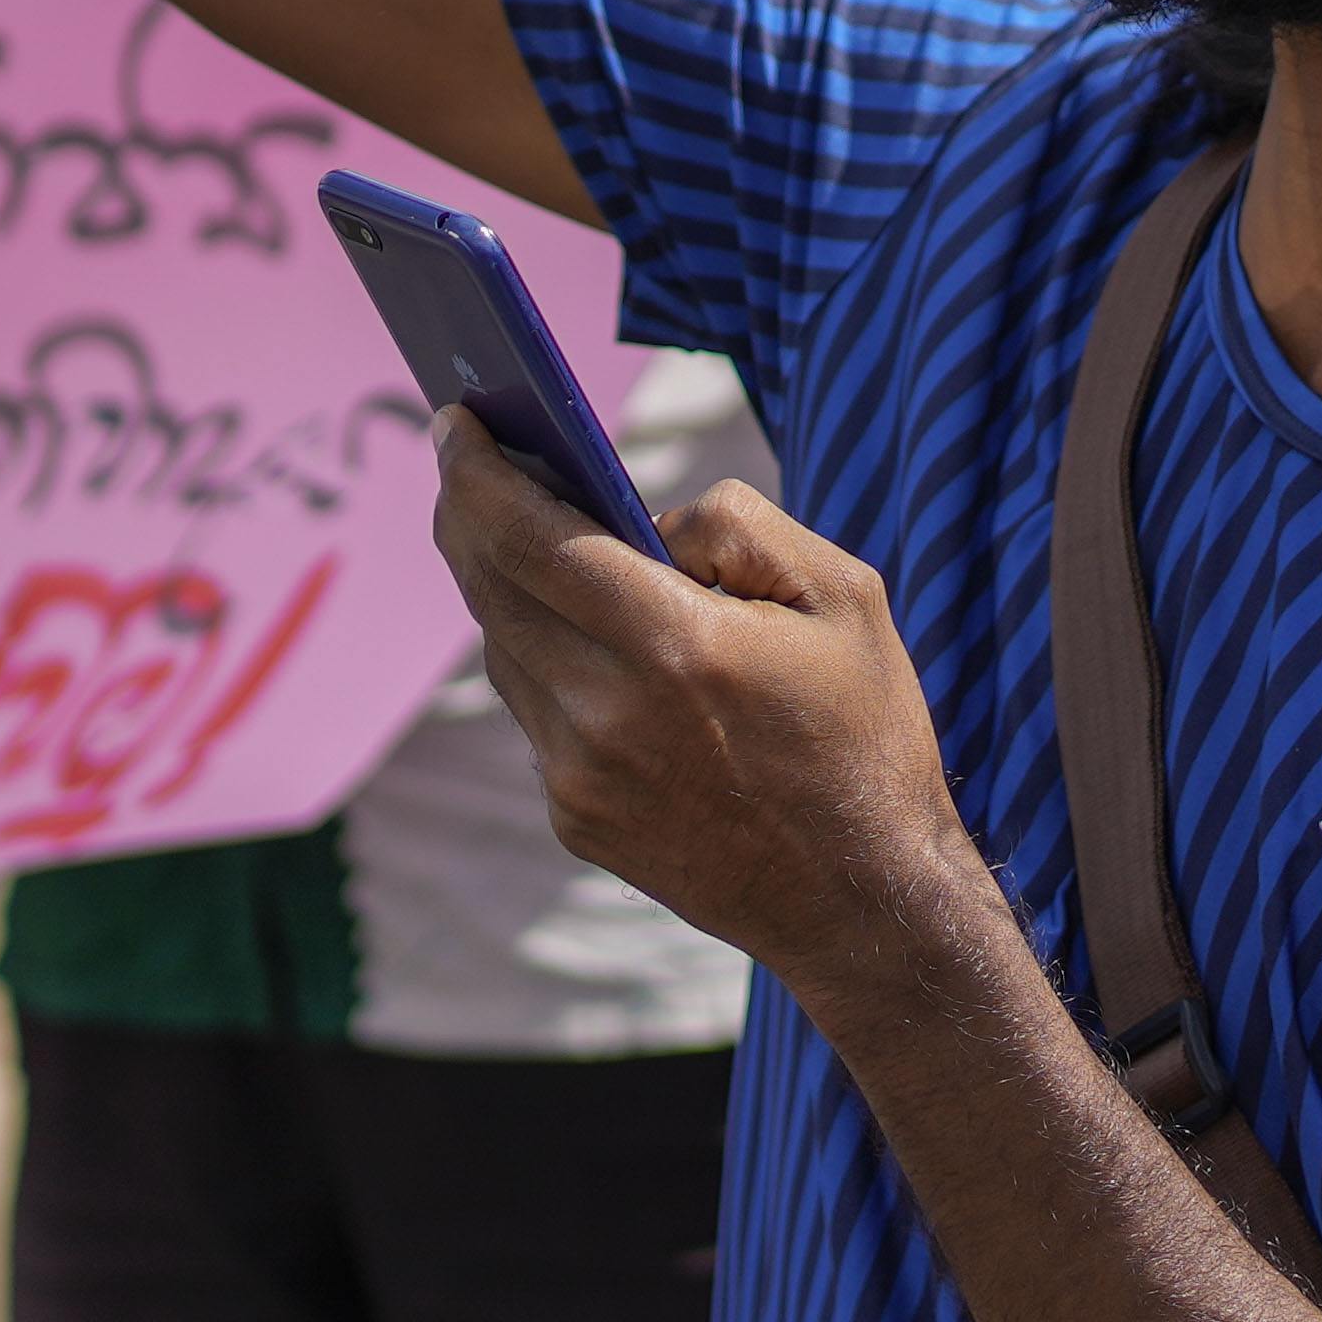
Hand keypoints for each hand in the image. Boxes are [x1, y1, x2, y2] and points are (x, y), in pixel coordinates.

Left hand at [431, 421, 989, 1003]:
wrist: (864, 900)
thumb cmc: (865, 733)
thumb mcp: (841, 593)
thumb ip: (734, 526)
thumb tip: (640, 516)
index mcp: (674, 646)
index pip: (529, 534)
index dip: (478, 471)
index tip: (456, 421)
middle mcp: (607, 714)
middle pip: (492, 585)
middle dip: (471, 512)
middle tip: (472, 460)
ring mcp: (581, 776)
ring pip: (505, 648)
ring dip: (506, 585)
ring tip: (523, 535)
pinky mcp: (574, 819)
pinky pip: (534, 713)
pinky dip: (545, 661)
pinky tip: (578, 637)